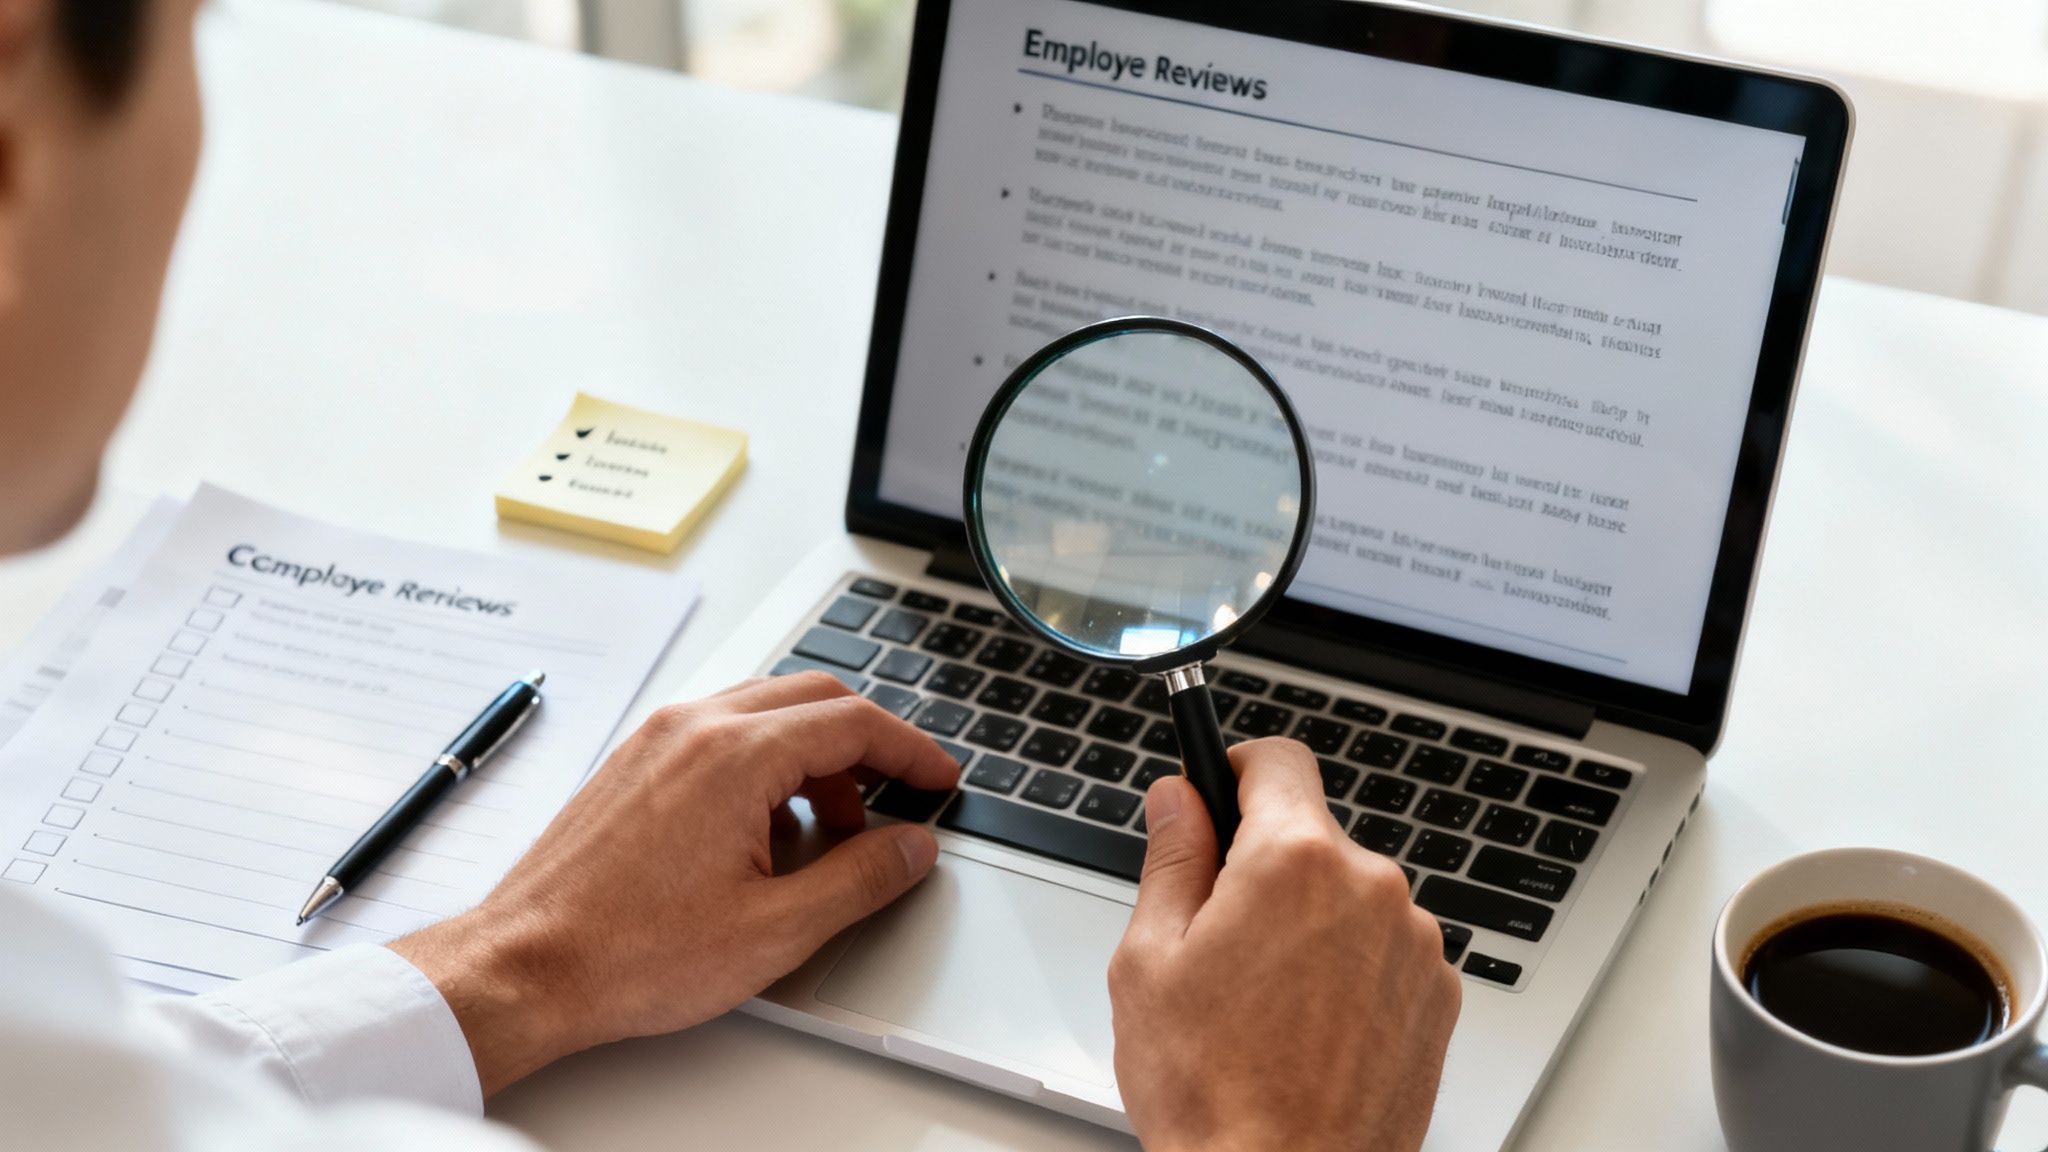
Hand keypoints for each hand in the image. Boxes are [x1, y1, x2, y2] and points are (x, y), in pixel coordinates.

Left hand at [390, 672, 960, 1095]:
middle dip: (867, 745)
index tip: (937, 780)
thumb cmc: (628, 953)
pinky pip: (720, 731)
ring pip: (765, 710)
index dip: (910, 750)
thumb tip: (911, 848)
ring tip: (829, 830)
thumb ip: (860, 880)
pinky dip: (764, 760)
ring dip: (814, 754)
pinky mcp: (634, 760)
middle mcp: (694, 727)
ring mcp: (657, 738)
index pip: (853, 721)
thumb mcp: (774, 931)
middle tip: (897, 798)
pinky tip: (766, 829)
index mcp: (734, 756)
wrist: (524, 966)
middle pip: (813, 698)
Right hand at [1111, 738, 1461, 1151]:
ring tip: (1261, 1001)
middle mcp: (1371, 889)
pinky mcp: (1437, 996)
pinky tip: (1305, 1026)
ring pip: (1348, 897)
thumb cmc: (1213, 1091)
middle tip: (1215, 936)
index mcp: (1295, 863)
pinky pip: (1384, 950)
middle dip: (1263, 867)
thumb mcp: (1150, 960)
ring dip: (1309, 922)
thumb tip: (1176, 799)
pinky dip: (1348, 969)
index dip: (1236, 768)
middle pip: (1310, 837)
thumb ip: (1170, 859)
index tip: (1217, 789)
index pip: (1278, 761)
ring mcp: (1414, 945)